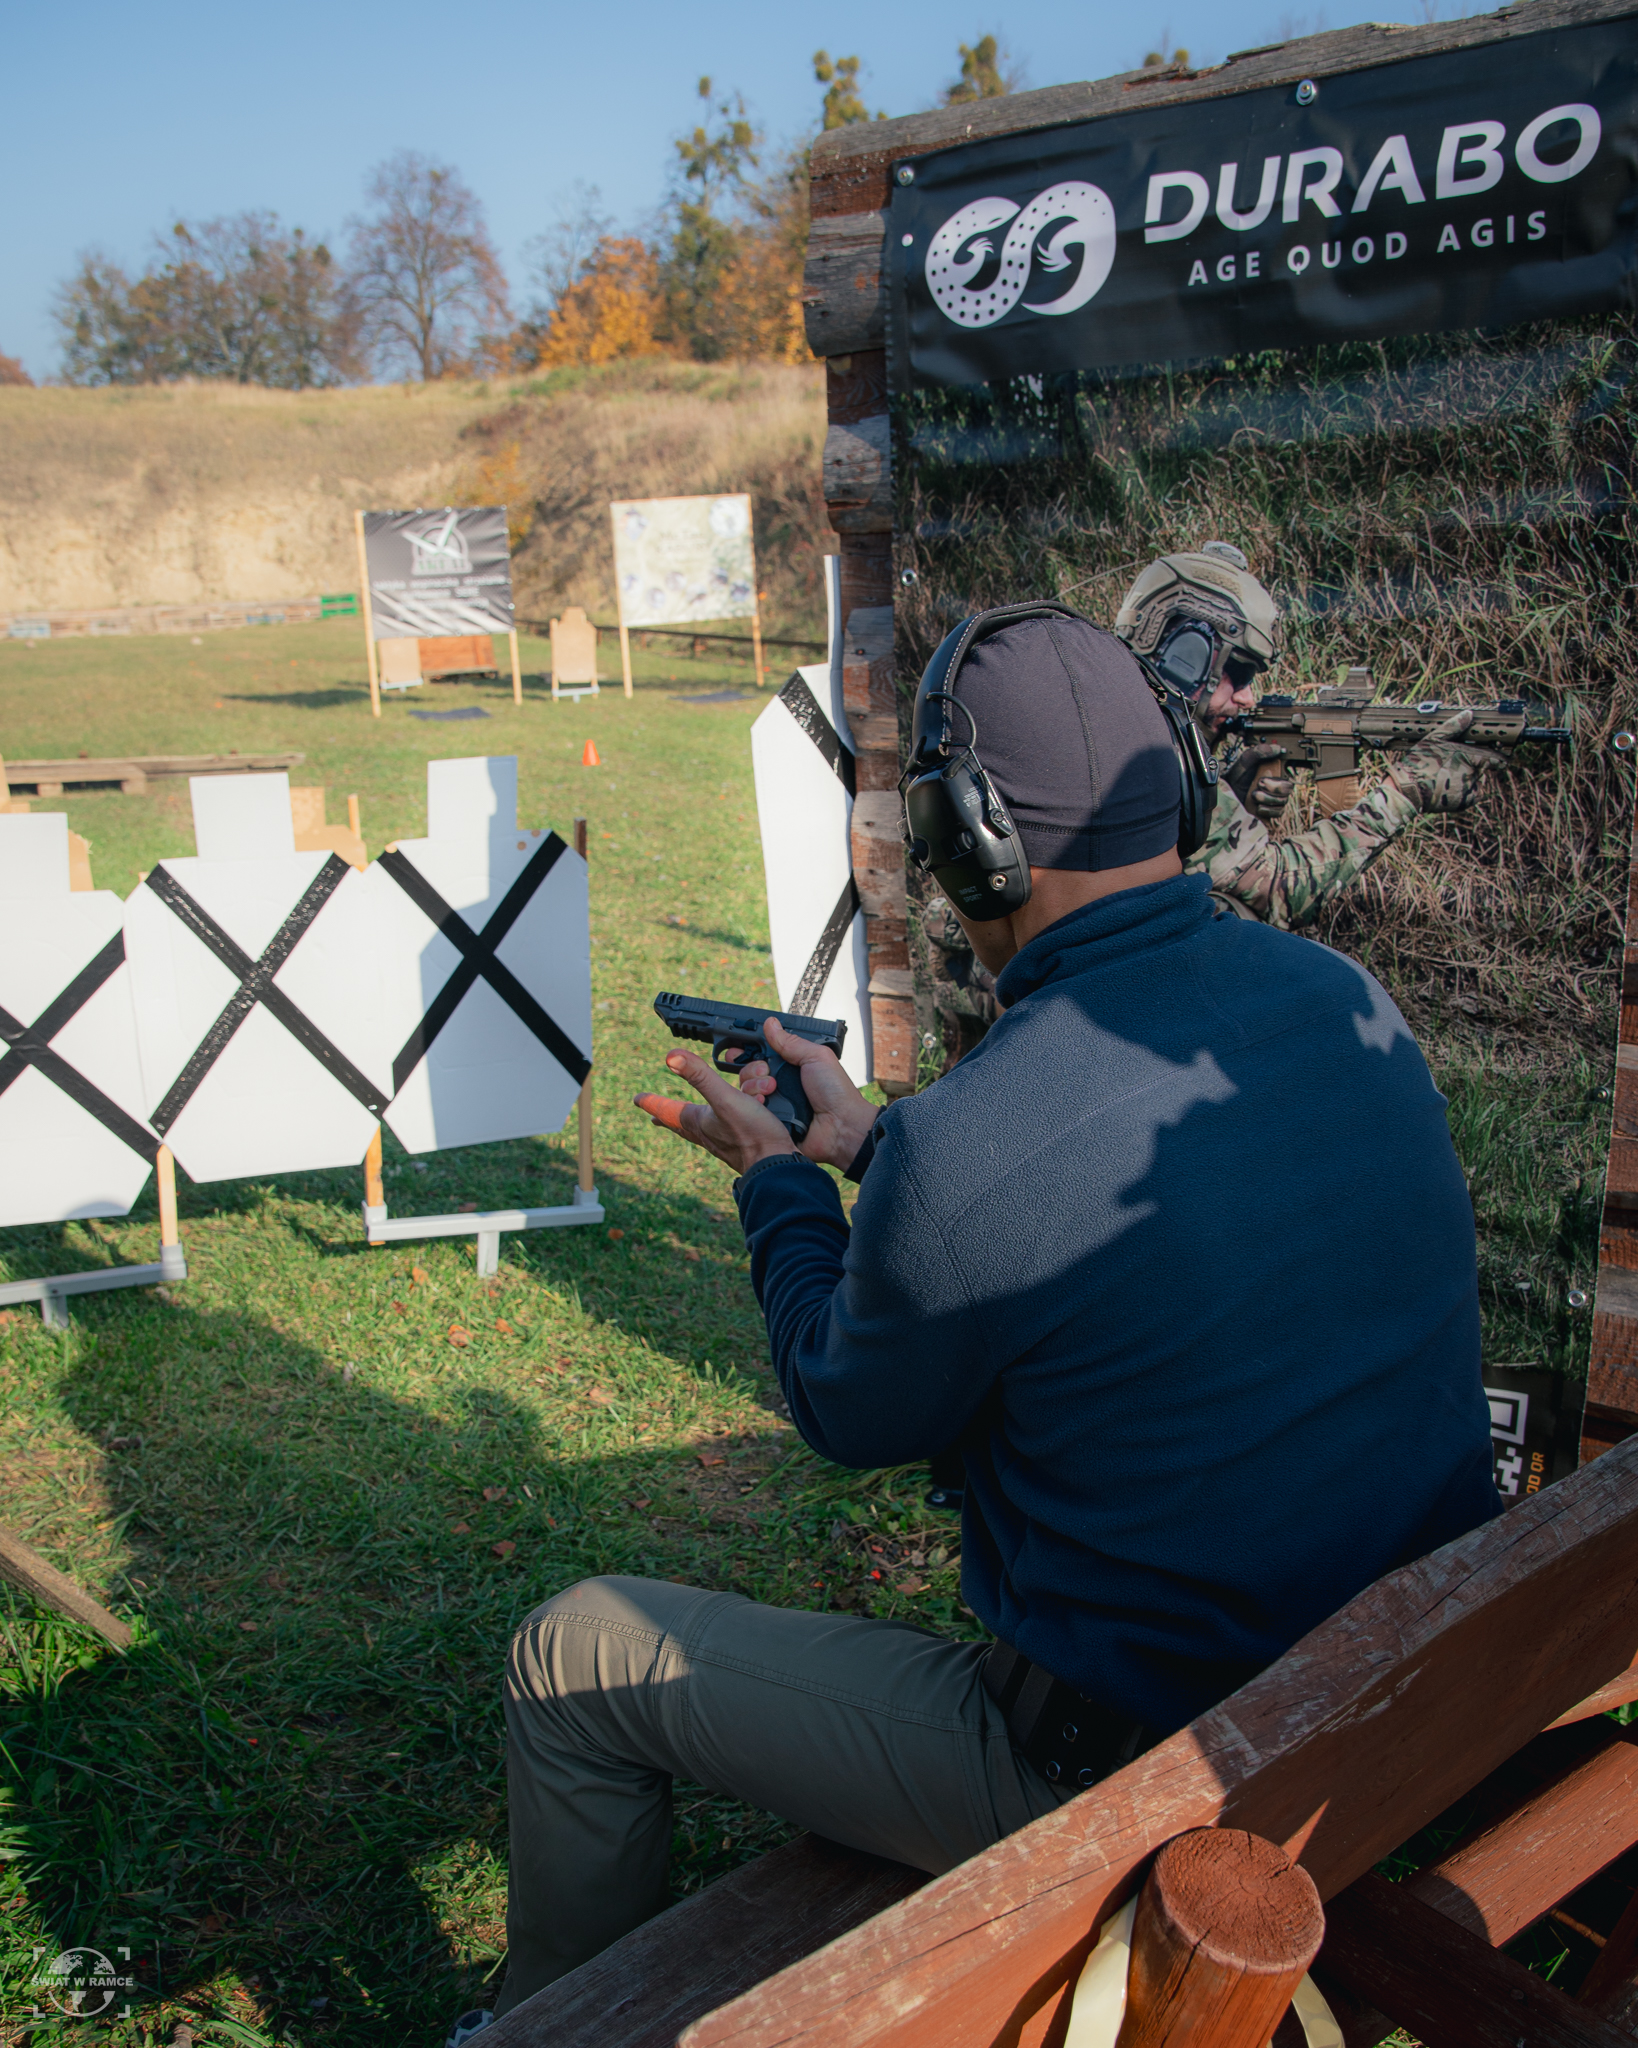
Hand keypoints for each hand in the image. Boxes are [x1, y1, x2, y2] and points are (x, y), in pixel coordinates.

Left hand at [635, 1046, 796, 1175]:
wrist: (775, 1166)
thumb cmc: (751, 1134)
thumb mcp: (725, 1098)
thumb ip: (700, 1076)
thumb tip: (670, 1057)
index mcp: (698, 1122)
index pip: (667, 1110)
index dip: (653, 1102)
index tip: (638, 1099)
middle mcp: (707, 1133)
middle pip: (681, 1124)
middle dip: (669, 1117)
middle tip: (656, 1117)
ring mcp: (723, 1142)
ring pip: (702, 1128)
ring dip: (694, 1120)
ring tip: (686, 1120)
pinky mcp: (741, 1145)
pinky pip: (726, 1131)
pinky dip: (724, 1123)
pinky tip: (728, 1127)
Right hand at [728, 1016, 878, 1174]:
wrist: (841, 1126)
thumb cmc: (836, 1092)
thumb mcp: (816, 1057)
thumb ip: (790, 1042)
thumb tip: (770, 1024)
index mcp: (791, 1065)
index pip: (762, 1054)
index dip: (747, 1051)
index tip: (736, 1050)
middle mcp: (780, 1082)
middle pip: (748, 1070)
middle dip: (751, 1068)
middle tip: (765, 1071)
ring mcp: (774, 1102)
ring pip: (746, 1089)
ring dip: (754, 1086)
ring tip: (771, 1089)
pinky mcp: (771, 1120)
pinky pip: (751, 1111)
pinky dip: (755, 1105)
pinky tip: (764, 1103)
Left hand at [1225, 743, 1293, 821]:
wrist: (1226, 793)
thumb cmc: (1237, 776)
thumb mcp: (1246, 760)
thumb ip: (1259, 752)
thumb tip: (1277, 748)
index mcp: (1275, 776)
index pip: (1288, 780)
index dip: (1277, 782)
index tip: (1261, 779)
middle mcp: (1277, 789)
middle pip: (1287, 792)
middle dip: (1271, 790)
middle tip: (1257, 786)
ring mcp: (1274, 802)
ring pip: (1282, 803)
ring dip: (1266, 799)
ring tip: (1253, 795)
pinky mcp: (1269, 812)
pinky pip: (1277, 813)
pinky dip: (1266, 810)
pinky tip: (1257, 806)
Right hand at [1387, 708, 1504, 814]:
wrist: (1407, 790)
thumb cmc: (1418, 763)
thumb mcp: (1433, 739)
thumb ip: (1453, 727)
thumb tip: (1468, 714)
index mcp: (1468, 756)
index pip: (1492, 757)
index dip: (1496, 756)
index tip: (1500, 758)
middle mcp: (1472, 773)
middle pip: (1482, 768)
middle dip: (1476, 766)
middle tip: (1458, 766)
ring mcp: (1469, 789)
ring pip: (1477, 781)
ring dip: (1470, 778)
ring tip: (1450, 776)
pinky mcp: (1465, 802)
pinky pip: (1473, 794)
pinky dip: (1467, 791)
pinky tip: (1451, 786)